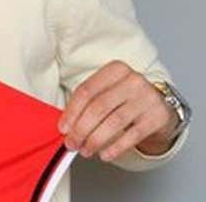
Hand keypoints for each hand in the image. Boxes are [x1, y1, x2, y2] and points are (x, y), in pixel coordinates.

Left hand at [59, 60, 177, 161]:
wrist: (161, 108)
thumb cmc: (127, 100)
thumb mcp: (108, 92)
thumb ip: (88, 104)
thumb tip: (66, 126)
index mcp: (115, 69)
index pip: (86, 91)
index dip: (71, 112)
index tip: (63, 129)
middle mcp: (133, 80)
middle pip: (99, 107)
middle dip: (81, 129)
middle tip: (72, 144)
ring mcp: (148, 98)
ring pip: (114, 122)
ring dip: (96, 140)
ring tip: (86, 150)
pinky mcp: (158, 117)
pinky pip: (133, 135)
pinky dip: (116, 147)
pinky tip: (105, 154)